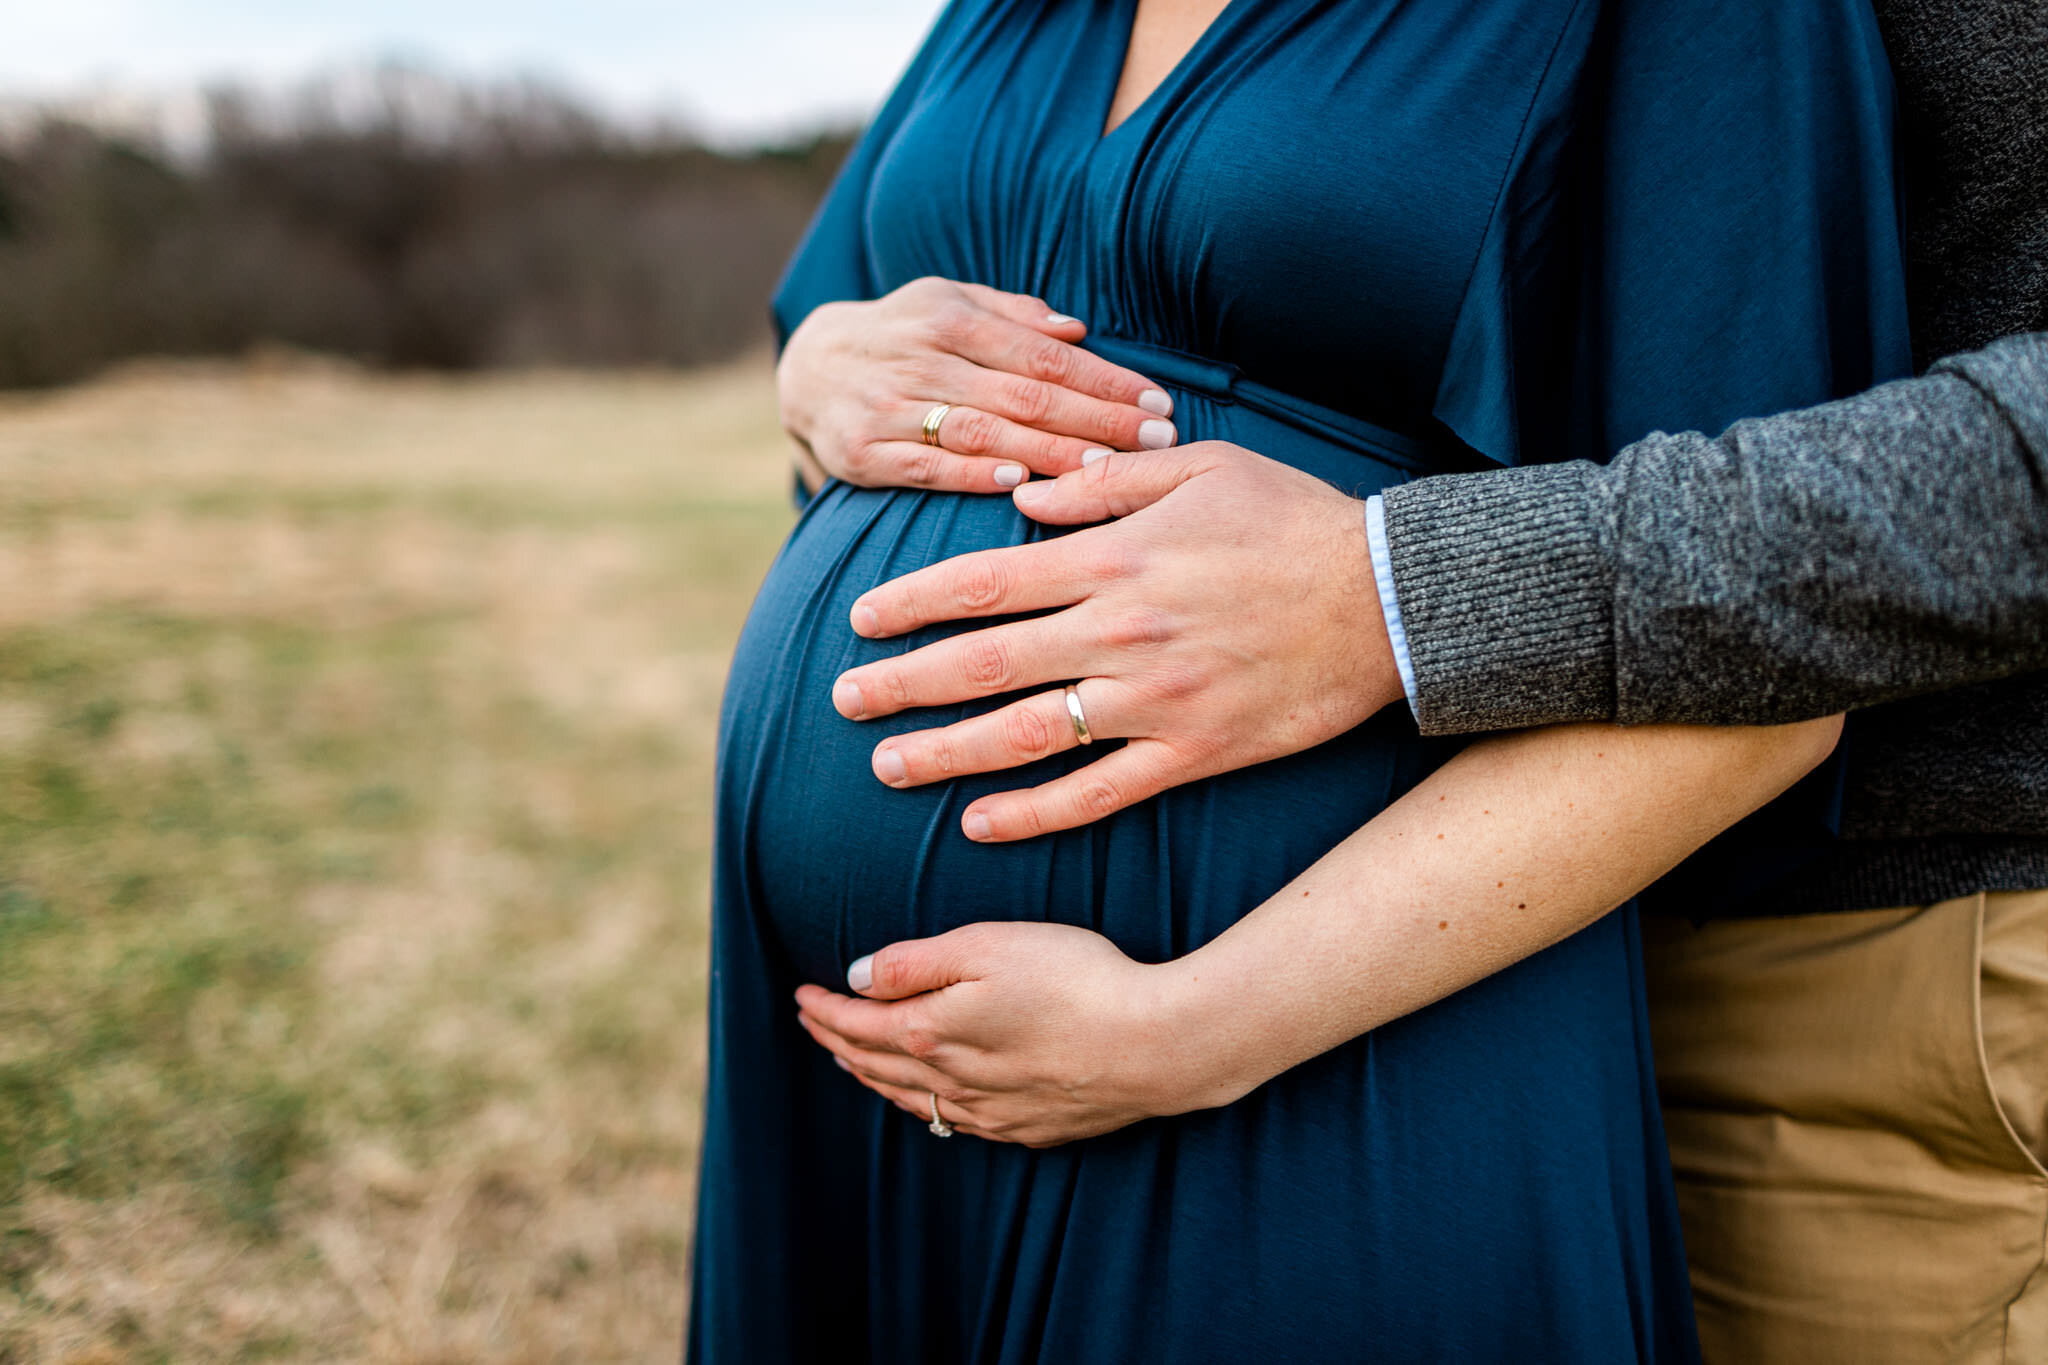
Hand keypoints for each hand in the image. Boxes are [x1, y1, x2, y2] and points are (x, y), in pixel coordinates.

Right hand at [777, 277, 1176, 493]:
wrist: (804, 367)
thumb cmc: (899, 335)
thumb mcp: (946, 301)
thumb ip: (1012, 314)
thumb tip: (1079, 327)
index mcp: (950, 318)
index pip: (1042, 353)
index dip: (1103, 380)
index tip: (1158, 404)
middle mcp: (921, 359)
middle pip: (1024, 395)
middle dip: (1096, 421)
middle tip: (1155, 443)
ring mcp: (889, 407)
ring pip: (983, 433)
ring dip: (1049, 455)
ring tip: (1107, 472)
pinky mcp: (863, 453)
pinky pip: (926, 468)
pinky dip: (972, 477)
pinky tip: (1020, 487)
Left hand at [793, 923, 1241, 1146]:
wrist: (1156, 1045)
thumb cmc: (1075, 981)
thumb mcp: (987, 946)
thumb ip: (915, 962)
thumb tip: (856, 978)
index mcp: (932, 1033)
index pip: (856, 1023)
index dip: (823, 1009)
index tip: (799, 994)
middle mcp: (952, 1082)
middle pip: (874, 1065)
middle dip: (836, 1041)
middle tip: (812, 1024)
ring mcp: (990, 1112)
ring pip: (910, 1099)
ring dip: (870, 1077)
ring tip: (849, 1061)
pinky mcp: (1028, 1127)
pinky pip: (953, 1122)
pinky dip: (921, 1105)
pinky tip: (926, 1101)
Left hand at [829, 443, 1407, 840]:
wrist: (1389, 598)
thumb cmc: (1293, 519)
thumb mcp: (1200, 468)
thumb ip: (1105, 484)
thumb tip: (1024, 500)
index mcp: (1115, 558)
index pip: (985, 583)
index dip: (913, 604)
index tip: (860, 621)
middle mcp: (1122, 632)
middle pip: (985, 663)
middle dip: (904, 684)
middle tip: (842, 701)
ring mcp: (1156, 700)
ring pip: (1027, 736)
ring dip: (947, 753)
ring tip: (887, 767)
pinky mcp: (1194, 752)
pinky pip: (1099, 792)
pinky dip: (1036, 811)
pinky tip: (981, 821)